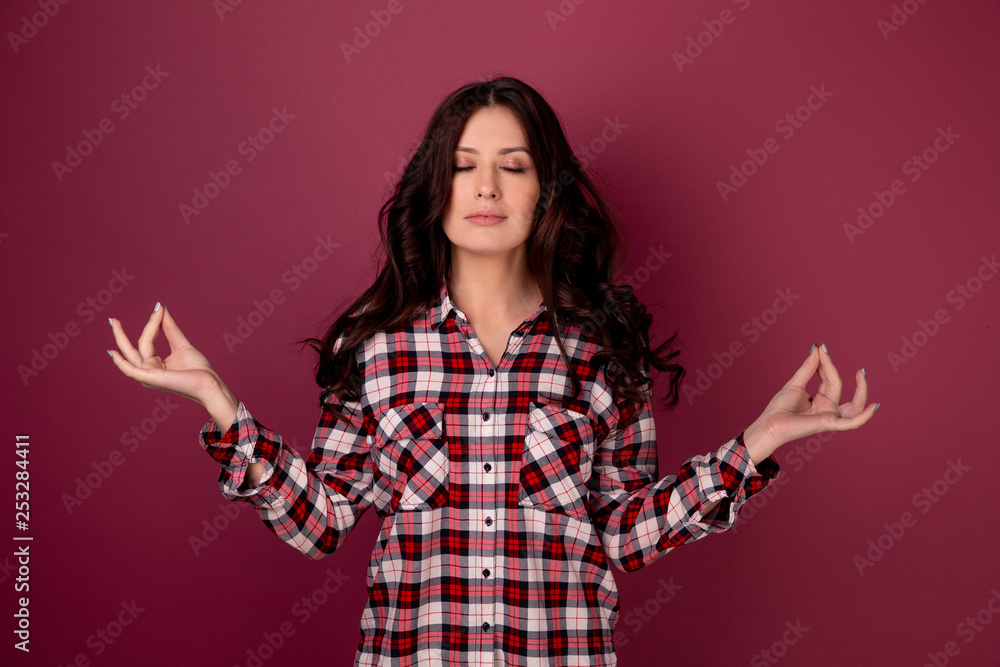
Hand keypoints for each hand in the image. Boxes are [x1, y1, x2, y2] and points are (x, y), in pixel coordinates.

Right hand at [107, 303, 222, 406]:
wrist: (209, 383)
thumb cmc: (198, 369)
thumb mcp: (181, 344)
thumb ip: (169, 328)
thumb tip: (161, 309)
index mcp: (155, 364)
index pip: (147, 341)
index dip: (152, 324)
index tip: (159, 308)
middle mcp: (149, 371)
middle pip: (132, 349)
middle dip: (120, 335)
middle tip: (112, 319)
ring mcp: (149, 376)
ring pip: (134, 353)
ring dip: (122, 338)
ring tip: (115, 323)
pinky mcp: (152, 379)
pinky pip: (132, 371)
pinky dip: (121, 362)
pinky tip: (114, 352)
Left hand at [742, 343, 878, 464]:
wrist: (769, 424)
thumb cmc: (779, 408)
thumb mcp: (795, 384)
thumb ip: (808, 368)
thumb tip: (817, 350)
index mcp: (820, 400)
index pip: (829, 379)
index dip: (825, 363)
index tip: (821, 348)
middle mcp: (827, 408)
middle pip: (837, 385)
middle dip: (831, 368)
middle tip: (824, 351)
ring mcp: (829, 416)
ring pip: (853, 405)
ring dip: (861, 390)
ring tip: (861, 373)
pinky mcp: (828, 424)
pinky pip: (851, 423)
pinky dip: (864, 417)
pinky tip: (874, 406)